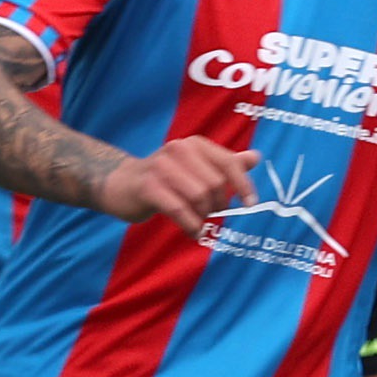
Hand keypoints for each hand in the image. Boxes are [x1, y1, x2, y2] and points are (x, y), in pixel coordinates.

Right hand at [98, 136, 255, 235]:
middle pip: (216, 185)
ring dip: (203, 216)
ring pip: (200, 197)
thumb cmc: (165, 178)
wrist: (121, 183)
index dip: (244, 186)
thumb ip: (226, 163)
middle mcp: (179, 150)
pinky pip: (180, 210)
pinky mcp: (148, 187)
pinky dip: (191, 225)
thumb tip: (256, 157)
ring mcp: (162, 167)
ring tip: (198, 220)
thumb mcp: (196, 167)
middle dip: (218, 205)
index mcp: (196, 144)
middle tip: (210, 212)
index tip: (250, 204)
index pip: (230, 164)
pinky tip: (193, 232)